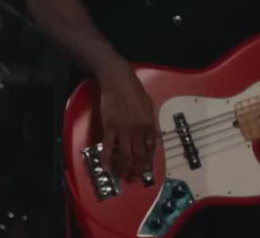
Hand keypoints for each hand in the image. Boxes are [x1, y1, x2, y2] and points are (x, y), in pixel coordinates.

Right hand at [97, 62, 157, 180]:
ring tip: (122, 176)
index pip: (150, 148)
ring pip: (125, 154)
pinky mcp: (109, 127)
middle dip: (137, 169)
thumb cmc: (134, 90)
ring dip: (124, 167)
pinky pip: (108, 146)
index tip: (146, 170)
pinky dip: (107, 158)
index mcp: (149, 125)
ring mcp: (123, 129)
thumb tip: (154, 136)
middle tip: (134, 178)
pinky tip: (106, 166)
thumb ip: (151, 122)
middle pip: (139, 155)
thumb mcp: (149, 106)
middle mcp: (138, 130)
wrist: (117, 80)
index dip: (148, 161)